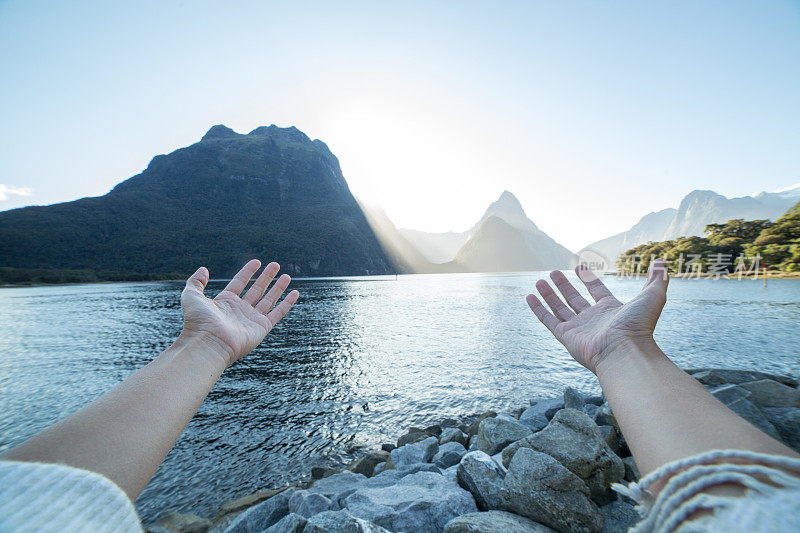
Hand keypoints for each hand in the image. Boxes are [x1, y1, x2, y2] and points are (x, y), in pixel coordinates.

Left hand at [179, 259, 298, 366]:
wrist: (207, 343)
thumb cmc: (198, 322)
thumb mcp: (191, 296)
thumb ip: (196, 282)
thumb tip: (203, 269)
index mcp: (225, 302)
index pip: (240, 282)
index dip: (248, 272)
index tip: (257, 262)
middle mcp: (240, 310)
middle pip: (256, 289)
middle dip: (266, 277)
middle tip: (275, 265)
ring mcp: (251, 319)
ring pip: (268, 299)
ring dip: (278, 287)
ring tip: (286, 275)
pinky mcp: (261, 328)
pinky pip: (277, 313)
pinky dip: (287, 303)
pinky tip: (294, 293)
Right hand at [526, 258, 668, 373]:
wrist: (625, 352)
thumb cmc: (639, 326)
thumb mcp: (652, 297)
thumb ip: (657, 279)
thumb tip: (663, 262)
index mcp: (610, 310)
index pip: (596, 291)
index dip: (588, 278)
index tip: (579, 267)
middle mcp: (593, 320)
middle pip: (574, 299)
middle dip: (564, 286)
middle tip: (553, 273)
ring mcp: (578, 329)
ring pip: (559, 308)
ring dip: (549, 294)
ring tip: (540, 281)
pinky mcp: (566, 337)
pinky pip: (548, 320)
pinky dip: (538, 309)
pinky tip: (530, 297)